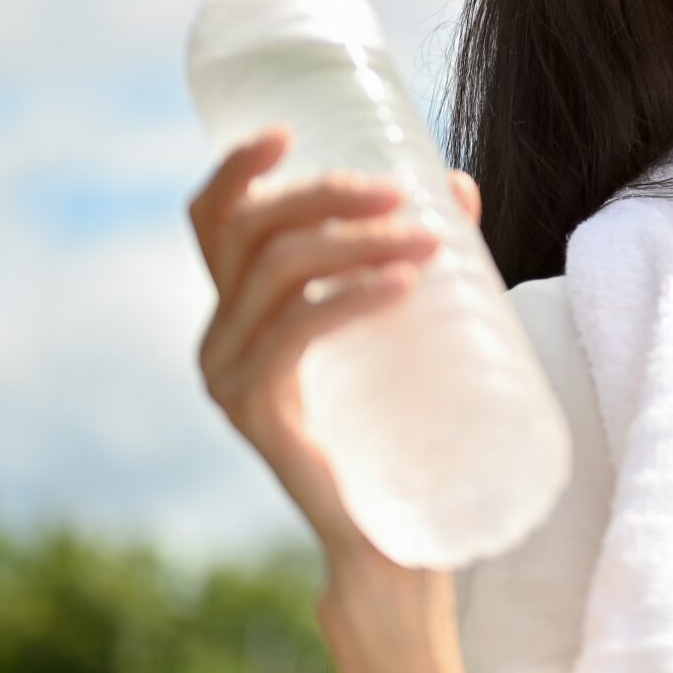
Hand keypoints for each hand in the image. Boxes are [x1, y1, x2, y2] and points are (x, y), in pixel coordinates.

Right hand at [187, 127, 485, 567]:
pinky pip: (298, 331)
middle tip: (406, 195)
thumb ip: (418, 257)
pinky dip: (353, 296)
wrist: (392, 541)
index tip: (290, 131)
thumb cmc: (400, 428)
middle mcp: (219, 339)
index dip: (239, 168)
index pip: (214, 222)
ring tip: (430, 241)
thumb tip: (457, 185)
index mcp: (239, 312)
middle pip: (253, 232)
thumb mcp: (403, 327)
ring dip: (356, 240)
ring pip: (279, 272)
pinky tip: (403, 283)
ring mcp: (229, 376)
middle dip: (328, 196)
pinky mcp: (258, 412)